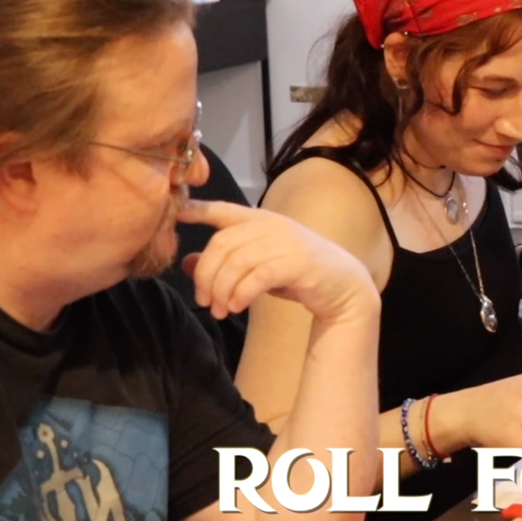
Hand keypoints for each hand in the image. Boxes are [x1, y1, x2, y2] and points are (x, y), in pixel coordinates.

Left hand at [176, 200, 378, 323]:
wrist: (344, 287)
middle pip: (222, 244)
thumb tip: (187, 263)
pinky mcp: (298, 261)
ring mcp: (287, 241)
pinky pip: (257, 276)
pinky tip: (236, 307)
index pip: (224, 210)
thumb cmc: (298, 276)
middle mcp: (273, 225)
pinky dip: (241, 294)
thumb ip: (225, 263)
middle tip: (204, 301)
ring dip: (222, 290)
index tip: (177, 215)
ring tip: (220, 310)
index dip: (198, 210)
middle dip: (206, 275)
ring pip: (236, 262)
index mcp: (262, 220)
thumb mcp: (257, 267)